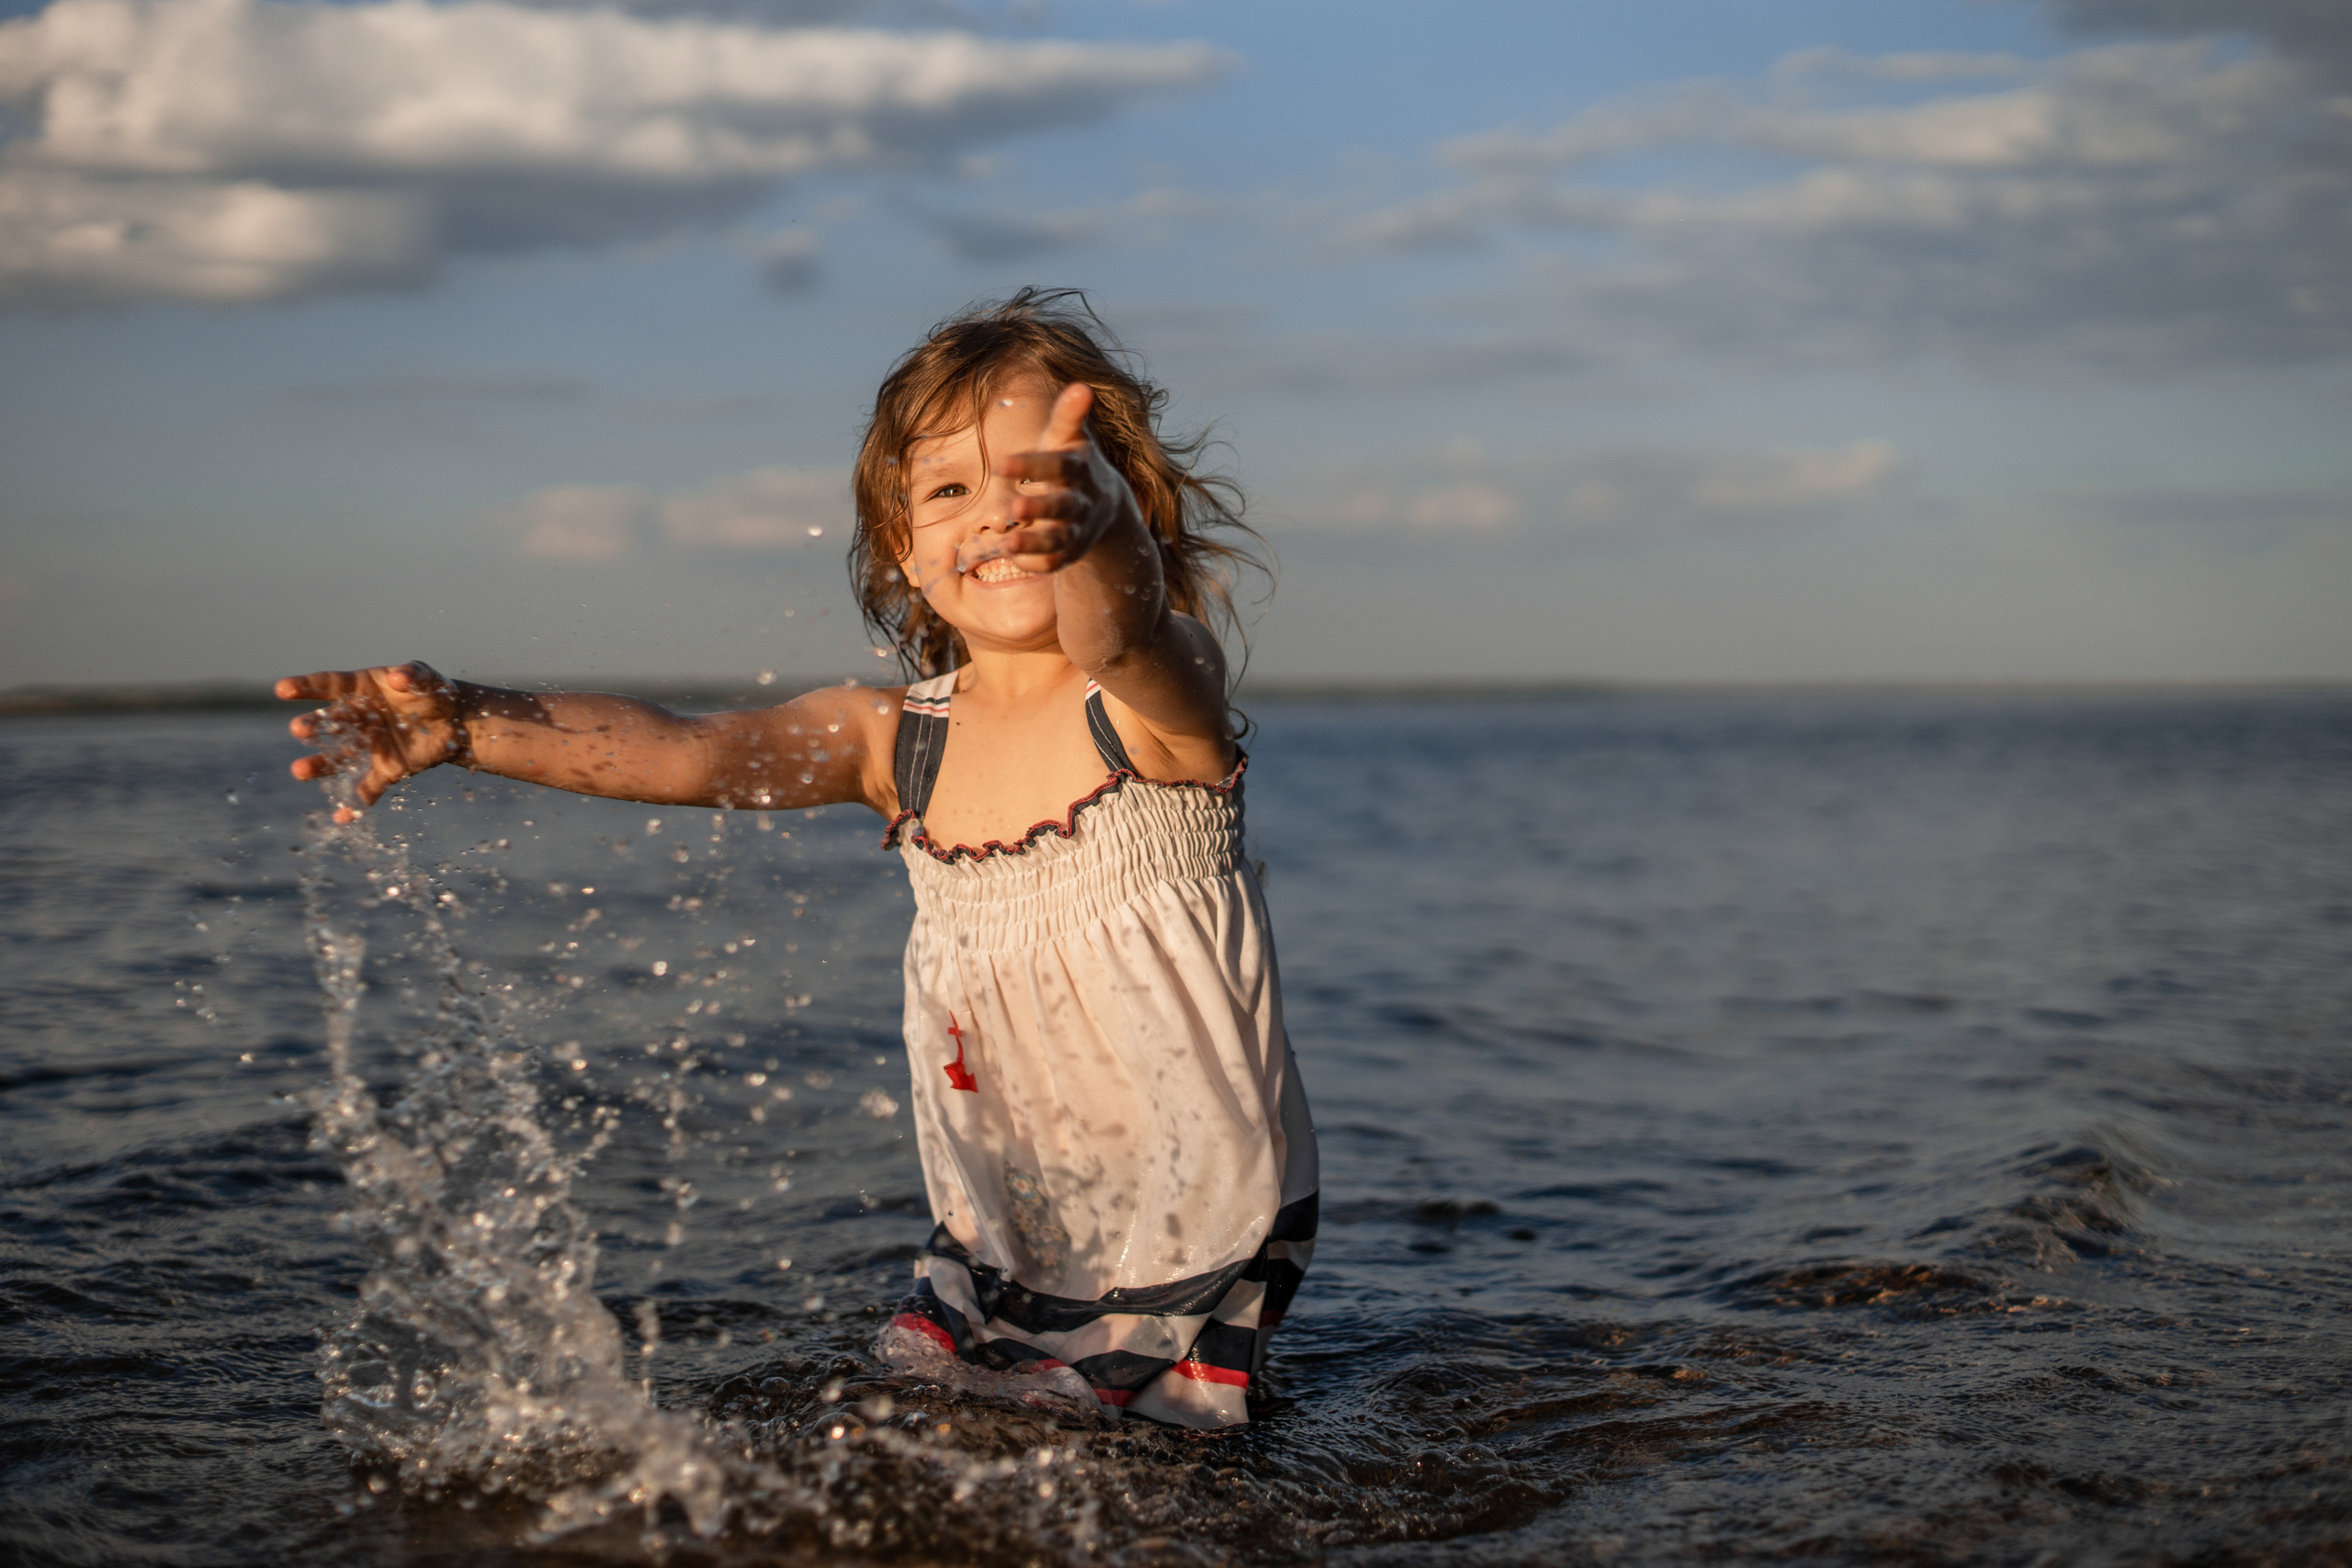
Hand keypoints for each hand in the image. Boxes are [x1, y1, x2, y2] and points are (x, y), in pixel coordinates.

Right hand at [276, 661, 467, 821]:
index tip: (282, 689)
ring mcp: (370, 746)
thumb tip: (397, 678)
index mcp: (361, 691)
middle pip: (331, 722)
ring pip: (339, 758)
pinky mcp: (387, 770)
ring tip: (299, 771)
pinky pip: (368, 789)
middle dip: (314, 726)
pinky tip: (341, 818)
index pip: (329, 685)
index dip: (306, 686)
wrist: (457, 721)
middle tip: (299, 730)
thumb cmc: (434, 691)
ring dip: (320, 765)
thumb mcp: (427, 677)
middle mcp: (359, 719)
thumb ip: (413, 674)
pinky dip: (355, 804)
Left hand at [956, 382, 1141, 575]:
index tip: (1000, 464)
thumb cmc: (1074, 463)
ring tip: (1007, 545)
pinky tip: (1011, 556)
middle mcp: (1081, 502)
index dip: (1033, 466)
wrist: (1108, 507)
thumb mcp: (1071, 438)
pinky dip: (1036, 563)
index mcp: (1079, 470)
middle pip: (1063, 507)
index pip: (1059, 467)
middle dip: (1040, 509)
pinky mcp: (1070, 553)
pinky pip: (1054, 563)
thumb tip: (1081, 386)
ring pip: (1058, 540)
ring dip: (1034, 544)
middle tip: (1013, 509)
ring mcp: (1077, 530)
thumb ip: (1070, 415)